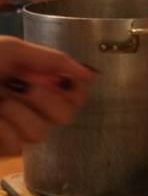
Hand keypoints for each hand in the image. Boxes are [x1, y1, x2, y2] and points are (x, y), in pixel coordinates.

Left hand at [0, 37, 96, 154]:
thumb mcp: (11, 50)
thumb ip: (52, 60)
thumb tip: (90, 73)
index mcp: (38, 78)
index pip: (78, 91)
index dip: (76, 88)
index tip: (59, 79)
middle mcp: (32, 104)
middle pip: (67, 114)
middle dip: (44, 98)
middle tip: (21, 85)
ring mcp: (15, 127)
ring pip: (41, 132)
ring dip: (17, 113)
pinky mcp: (1, 146)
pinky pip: (17, 145)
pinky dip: (2, 128)